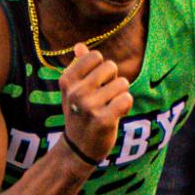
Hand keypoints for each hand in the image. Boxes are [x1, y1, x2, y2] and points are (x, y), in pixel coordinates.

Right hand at [58, 46, 133, 163]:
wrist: (77, 149)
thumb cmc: (78, 114)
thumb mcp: (72, 91)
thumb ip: (78, 67)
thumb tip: (79, 45)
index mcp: (67, 80)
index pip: (95, 56)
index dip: (101, 69)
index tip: (95, 85)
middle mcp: (76, 92)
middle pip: (111, 66)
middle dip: (112, 81)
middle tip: (104, 99)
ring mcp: (88, 106)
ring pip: (122, 83)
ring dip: (120, 95)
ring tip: (108, 108)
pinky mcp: (103, 120)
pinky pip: (127, 99)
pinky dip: (126, 106)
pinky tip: (115, 116)